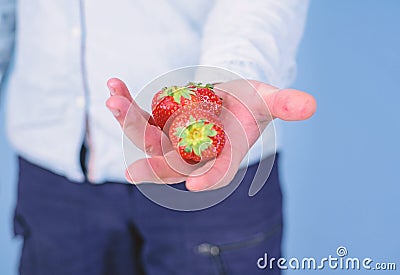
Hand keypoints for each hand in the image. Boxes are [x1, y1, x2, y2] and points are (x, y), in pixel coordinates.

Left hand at [106, 78, 315, 190]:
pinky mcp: (157, 123)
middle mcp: (195, 153)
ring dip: (129, 123)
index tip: (196, 184)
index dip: (211, 178)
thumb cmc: (249, 103)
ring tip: (114, 101)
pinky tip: (114, 87)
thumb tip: (311, 104)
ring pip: (148, 139)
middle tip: (133, 171)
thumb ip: (286, 104)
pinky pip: (139, 116)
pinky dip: (126, 103)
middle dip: (153, 164)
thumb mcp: (268, 99)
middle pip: (173, 164)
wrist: (227, 98)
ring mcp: (172, 140)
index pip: (218, 172)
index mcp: (223, 154)